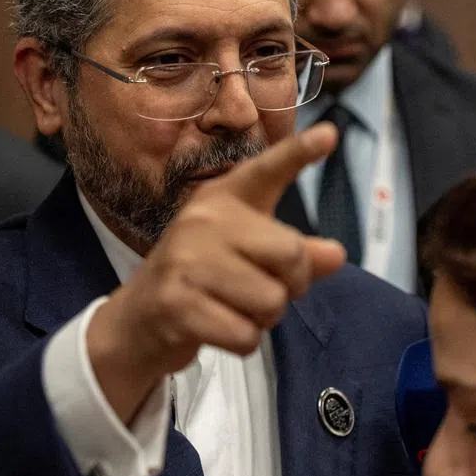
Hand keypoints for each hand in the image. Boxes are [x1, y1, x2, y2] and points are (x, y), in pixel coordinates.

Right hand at [87, 122, 345, 422]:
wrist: (138, 319)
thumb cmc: (204, 278)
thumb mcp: (248, 257)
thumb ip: (295, 255)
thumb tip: (337, 254)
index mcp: (224, 199)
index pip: (267, 170)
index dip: (299, 151)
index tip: (330, 133)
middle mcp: (204, 221)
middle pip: (291, 254)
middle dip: (291, 285)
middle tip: (261, 290)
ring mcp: (186, 261)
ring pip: (272, 302)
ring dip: (263, 319)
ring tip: (232, 308)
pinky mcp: (176, 303)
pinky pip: (246, 335)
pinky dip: (242, 342)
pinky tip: (216, 327)